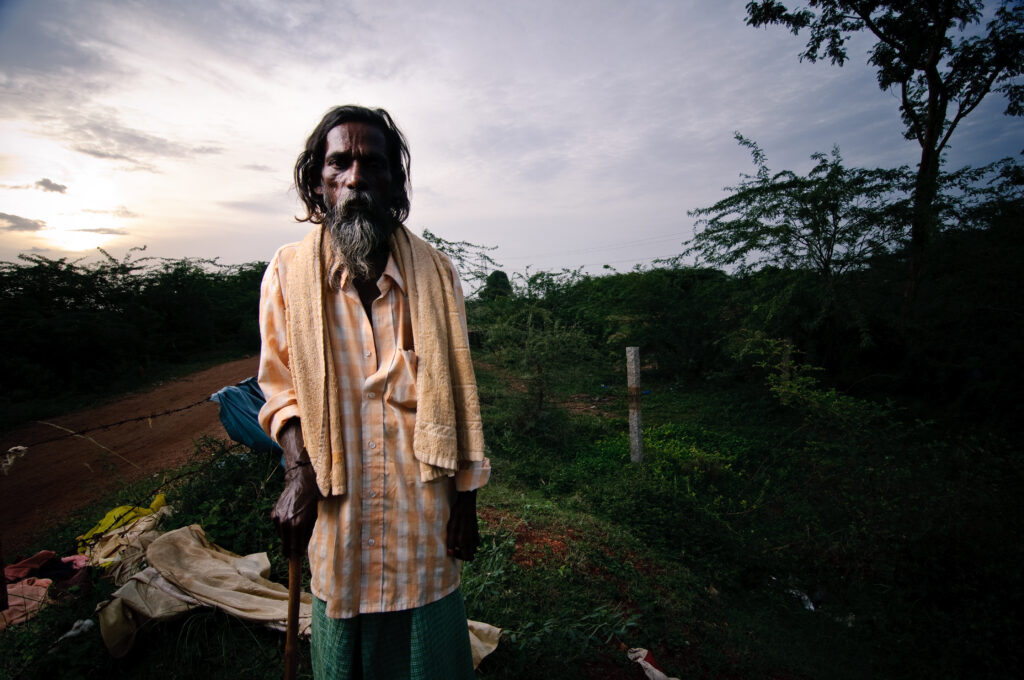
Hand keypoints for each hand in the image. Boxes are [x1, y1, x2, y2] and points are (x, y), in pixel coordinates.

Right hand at [271, 420, 318, 556]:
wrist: (300, 483)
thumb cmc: (311, 501)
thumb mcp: (314, 518)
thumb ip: (307, 535)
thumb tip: (301, 550)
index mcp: (298, 524)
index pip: (295, 549)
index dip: (296, 556)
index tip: (297, 561)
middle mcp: (286, 523)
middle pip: (286, 547)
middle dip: (291, 551)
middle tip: (295, 553)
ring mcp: (278, 519)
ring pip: (282, 538)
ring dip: (288, 537)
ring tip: (297, 527)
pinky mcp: (273, 514)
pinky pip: (278, 528)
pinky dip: (283, 528)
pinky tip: (290, 519)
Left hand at [446, 490, 480, 560]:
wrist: (466, 503)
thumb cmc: (457, 515)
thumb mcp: (451, 528)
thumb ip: (451, 542)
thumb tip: (450, 553)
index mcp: (467, 540)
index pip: (468, 558)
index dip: (459, 557)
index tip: (452, 550)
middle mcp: (474, 539)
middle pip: (471, 555)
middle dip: (463, 553)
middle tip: (455, 546)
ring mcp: (476, 535)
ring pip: (473, 548)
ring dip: (466, 547)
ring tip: (458, 540)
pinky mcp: (477, 530)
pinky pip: (475, 541)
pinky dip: (469, 541)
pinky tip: (463, 534)